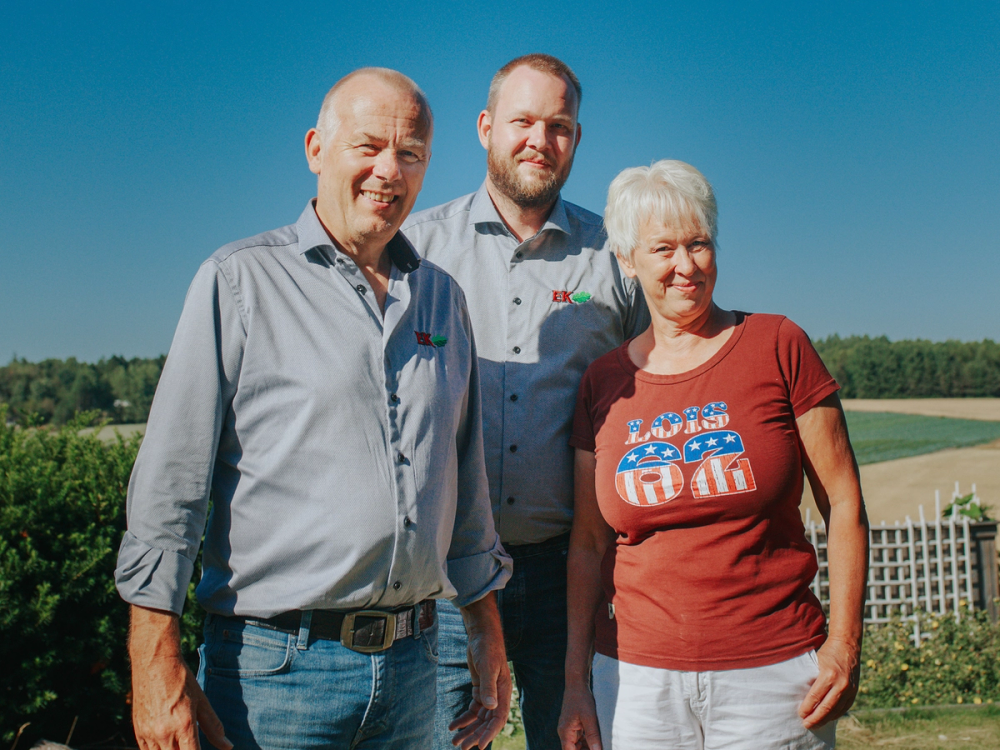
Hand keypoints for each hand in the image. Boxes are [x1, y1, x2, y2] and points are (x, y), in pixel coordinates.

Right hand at [129, 605, 231, 749]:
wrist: (155, 664)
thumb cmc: (182, 681)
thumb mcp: (202, 702)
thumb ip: (214, 727)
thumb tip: (227, 746)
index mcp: (184, 725)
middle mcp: (164, 733)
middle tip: (192, 746)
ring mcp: (149, 734)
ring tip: (181, 744)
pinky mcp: (138, 731)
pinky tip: (168, 745)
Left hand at [451, 595, 510, 748]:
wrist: (482, 634)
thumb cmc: (487, 648)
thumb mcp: (487, 666)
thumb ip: (488, 686)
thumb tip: (491, 707)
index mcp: (504, 692)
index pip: (498, 718)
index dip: (489, 733)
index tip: (479, 746)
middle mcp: (498, 696)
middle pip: (487, 722)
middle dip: (475, 735)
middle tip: (461, 746)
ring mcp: (489, 694)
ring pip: (479, 718)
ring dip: (468, 729)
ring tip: (455, 740)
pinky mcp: (480, 689)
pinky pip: (473, 709)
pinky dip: (464, 718)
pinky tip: (453, 725)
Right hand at [557, 683, 601, 749]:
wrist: (577, 684)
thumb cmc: (581, 699)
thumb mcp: (590, 718)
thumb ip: (593, 736)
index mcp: (565, 732)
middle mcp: (565, 732)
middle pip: (574, 749)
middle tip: (598, 747)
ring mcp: (568, 729)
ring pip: (577, 745)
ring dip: (588, 746)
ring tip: (600, 744)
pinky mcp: (573, 725)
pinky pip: (580, 738)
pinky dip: (588, 740)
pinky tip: (597, 740)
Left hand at [798, 637, 860, 728]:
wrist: (847, 644)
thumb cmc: (827, 652)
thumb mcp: (815, 661)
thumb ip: (811, 677)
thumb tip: (801, 695)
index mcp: (828, 675)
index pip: (815, 696)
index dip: (807, 707)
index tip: (800, 714)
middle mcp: (841, 683)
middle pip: (827, 707)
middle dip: (815, 718)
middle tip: (806, 724)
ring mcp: (850, 688)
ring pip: (836, 710)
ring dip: (825, 719)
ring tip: (815, 724)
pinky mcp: (855, 691)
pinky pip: (845, 707)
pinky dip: (836, 714)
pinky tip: (828, 718)